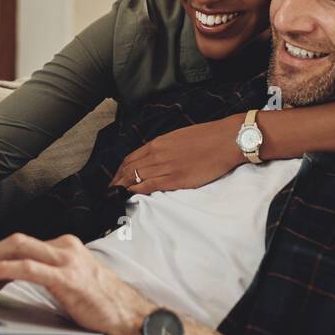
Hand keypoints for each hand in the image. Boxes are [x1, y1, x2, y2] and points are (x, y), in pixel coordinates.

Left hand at [0, 233, 154, 334]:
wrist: (130, 318)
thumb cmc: (103, 306)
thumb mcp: (70, 284)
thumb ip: (48, 276)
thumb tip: (15, 280)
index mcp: (65, 247)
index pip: (22, 245)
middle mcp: (65, 247)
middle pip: (16, 242)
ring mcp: (66, 260)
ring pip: (17, 250)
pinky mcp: (66, 278)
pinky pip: (26, 268)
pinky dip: (2, 269)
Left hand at [109, 115, 244, 194]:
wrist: (224, 140)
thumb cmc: (206, 137)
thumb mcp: (178, 137)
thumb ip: (164, 148)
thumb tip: (154, 158)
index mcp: (158, 143)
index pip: (130, 158)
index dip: (119, 171)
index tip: (115, 179)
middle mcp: (157, 154)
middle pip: (129, 170)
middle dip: (117, 181)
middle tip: (110, 191)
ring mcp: (165, 167)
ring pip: (136, 178)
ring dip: (123, 188)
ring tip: (116, 196)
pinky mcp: (175, 180)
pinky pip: (149, 186)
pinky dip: (137, 191)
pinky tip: (131, 195)